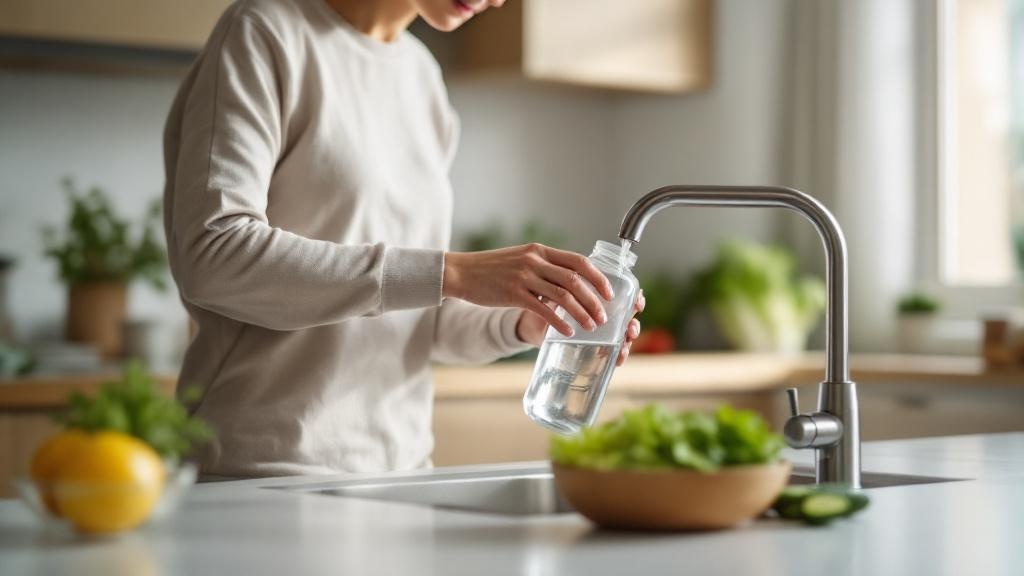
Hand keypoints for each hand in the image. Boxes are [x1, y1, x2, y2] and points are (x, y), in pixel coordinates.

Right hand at [443, 244, 613, 336]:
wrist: (462, 272)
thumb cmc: (492, 268)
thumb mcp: (521, 259)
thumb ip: (543, 267)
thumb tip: (568, 283)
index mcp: (540, 250)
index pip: (578, 261)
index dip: (598, 277)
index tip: (608, 292)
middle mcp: (535, 261)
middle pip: (575, 280)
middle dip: (593, 300)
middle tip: (603, 316)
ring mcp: (524, 277)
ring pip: (563, 296)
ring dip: (581, 313)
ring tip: (590, 326)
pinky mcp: (514, 294)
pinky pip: (543, 310)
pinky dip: (559, 322)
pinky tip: (567, 332)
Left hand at [517, 290, 645, 366]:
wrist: (533, 324)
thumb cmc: (547, 303)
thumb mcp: (557, 293)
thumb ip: (567, 288)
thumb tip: (573, 281)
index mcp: (601, 299)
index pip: (626, 297)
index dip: (636, 299)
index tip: (638, 300)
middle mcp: (606, 315)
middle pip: (629, 319)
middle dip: (633, 324)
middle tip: (630, 327)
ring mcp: (602, 332)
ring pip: (623, 337)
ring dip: (628, 341)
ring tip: (625, 344)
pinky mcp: (594, 347)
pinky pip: (612, 353)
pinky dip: (618, 356)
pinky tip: (618, 359)